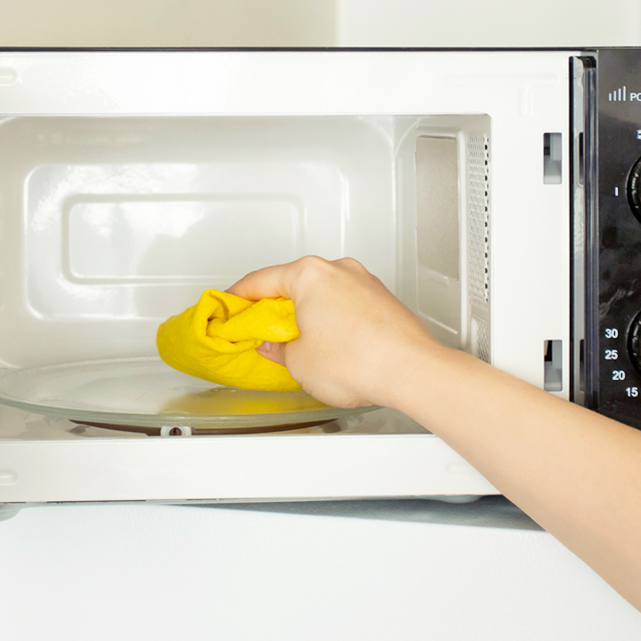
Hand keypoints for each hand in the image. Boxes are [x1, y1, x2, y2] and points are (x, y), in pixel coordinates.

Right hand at [227, 256, 443, 408]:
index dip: (239, 296)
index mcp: (309, 274)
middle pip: (293, 282)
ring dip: (306, 311)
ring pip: (323, 292)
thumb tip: (274, 346)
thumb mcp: (299, 362)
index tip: (229, 305)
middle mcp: (338, 270)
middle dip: (275, 305)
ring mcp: (364, 282)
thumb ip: (277, 349)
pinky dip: (331, 317)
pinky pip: (345, 302)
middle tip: (258, 327)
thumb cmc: (358, 361)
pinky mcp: (382, 299)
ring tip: (297, 340)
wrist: (411, 371)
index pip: (261, 280)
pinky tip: (329, 342)